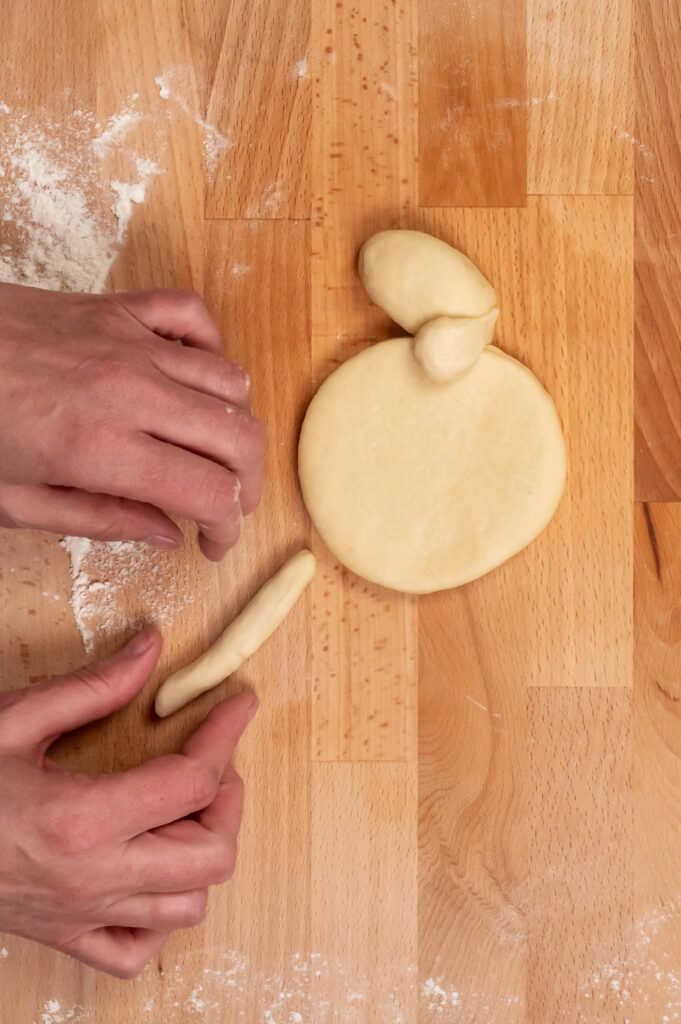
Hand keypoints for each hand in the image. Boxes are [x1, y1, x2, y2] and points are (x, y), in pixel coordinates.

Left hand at [0, 283, 265, 559]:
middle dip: (247, 485)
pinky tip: (193, 377)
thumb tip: (166, 532)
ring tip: (213, 451)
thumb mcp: (14, 500)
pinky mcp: (118, 309)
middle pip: (239, 439)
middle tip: (228, 507)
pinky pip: (194, 317)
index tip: (214, 544)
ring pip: (231, 383)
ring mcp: (129, 343)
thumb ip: (101, 520)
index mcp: (101, 450)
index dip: (227, 528)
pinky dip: (209, 349)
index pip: (210, 492)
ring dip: (236, 425)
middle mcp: (130, 392)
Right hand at [0, 628, 256, 977]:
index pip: (192, 782)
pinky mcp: (65, 935)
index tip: (236, 707)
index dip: (225, 736)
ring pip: (189, 907)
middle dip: (228, 800)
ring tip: (184, 810)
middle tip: (211, 762)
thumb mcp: (15, 720)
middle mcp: (91, 877)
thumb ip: (92, 686)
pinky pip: (137, 949)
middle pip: (212, 856)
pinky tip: (152, 870)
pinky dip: (162, 914)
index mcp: (80, 819)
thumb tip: (150, 650)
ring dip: (205, 853)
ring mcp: (81, 914)